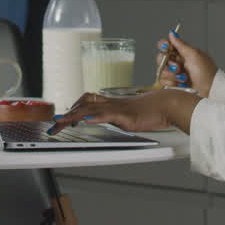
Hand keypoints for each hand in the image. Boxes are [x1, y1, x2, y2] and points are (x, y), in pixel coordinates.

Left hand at [46, 89, 201, 135]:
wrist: (169, 104)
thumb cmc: (155, 110)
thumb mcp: (131, 115)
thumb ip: (119, 117)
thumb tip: (108, 121)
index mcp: (113, 103)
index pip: (87, 101)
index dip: (73, 107)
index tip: (62, 116)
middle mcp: (112, 103)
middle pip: (84, 105)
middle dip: (67, 116)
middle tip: (54, 124)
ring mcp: (118, 109)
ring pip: (91, 109)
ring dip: (73, 116)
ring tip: (61, 122)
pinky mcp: (126, 116)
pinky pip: (108, 115)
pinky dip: (95, 117)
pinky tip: (86, 120)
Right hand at [157, 31, 217, 97]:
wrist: (210, 91)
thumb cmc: (206, 72)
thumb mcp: (195, 55)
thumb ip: (181, 44)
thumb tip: (172, 33)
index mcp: (182, 52)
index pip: (167, 44)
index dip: (164, 45)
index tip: (167, 48)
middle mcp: (177, 61)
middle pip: (161, 58)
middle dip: (169, 64)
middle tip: (178, 68)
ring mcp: (174, 73)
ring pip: (161, 70)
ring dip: (171, 75)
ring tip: (183, 79)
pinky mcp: (173, 84)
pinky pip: (163, 81)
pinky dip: (172, 83)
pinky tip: (181, 85)